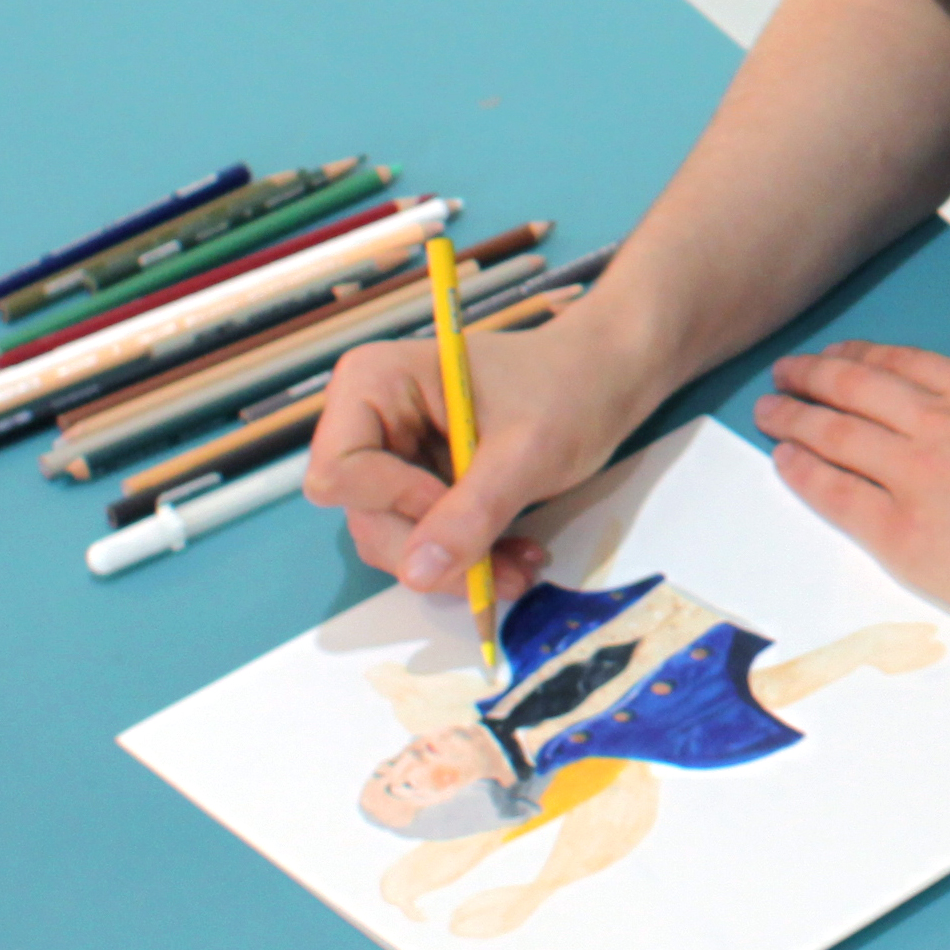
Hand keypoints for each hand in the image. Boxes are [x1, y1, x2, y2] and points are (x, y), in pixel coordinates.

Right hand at [304, 305, 657, 608]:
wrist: (610, 375)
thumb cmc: (571, 387)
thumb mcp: (527, 451)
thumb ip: (472, 511)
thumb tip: (417, 575)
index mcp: (375, 382)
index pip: (339, 471)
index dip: (394, 501)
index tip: (459, 500)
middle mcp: (369, 418)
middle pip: (366, 517)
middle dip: (435, 552)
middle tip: (504, 571)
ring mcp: (394, 455)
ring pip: (396, 541)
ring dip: (458, 565)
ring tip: (521, 565)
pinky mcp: (421, 483)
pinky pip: (425, 542)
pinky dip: (468, 558)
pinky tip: (516, 557)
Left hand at [754, 341, 949, 634]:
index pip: (905, 365)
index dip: (863, 359)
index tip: (839, 358)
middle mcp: (942, 423)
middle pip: (858, 390)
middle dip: (814, 378)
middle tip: (785, 375)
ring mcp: (919, 476)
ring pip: (837, 435)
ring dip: (794, 418)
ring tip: (767, 412)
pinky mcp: (905, 534)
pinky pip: (837, 494)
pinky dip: (802, 472)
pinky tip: (781, 461)